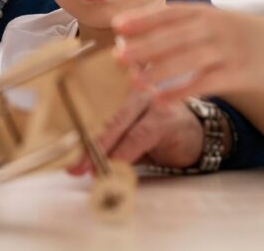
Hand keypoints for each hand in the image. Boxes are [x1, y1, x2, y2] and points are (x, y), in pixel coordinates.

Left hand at [68, 88, 203, 174]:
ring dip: (103, 151)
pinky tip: (116, 169)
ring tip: (90, 170)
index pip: (95, 112)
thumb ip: (108, 148)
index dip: (76, 133)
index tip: (63, 154)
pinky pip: (139, 136)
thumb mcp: (131, 138)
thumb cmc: (160, 135)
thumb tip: (78, 165)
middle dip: (86, 145)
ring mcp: (150, 102)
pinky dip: (125, 154)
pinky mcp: (165, 119)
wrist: (201, 133)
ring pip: (120, 125)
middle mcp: (134, 92)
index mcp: (121, 93)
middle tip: (74, 166)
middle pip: (104, 118)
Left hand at [111, 2, 263, 100]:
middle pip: (174, 36)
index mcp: (202, 12)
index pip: (168, 13)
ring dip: (159, 71)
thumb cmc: (232, 34)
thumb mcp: (209, 19)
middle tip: (117, 56)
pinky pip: (204, 83)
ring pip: (188, 60)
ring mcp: (226, 50)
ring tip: (133, 82)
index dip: (143, 19)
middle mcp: (213, 28)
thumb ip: (176, 23)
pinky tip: (160, 100)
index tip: (117, 26)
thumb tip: (130, 30)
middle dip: (145, 46)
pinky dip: (181, 92)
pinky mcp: (236, 73)